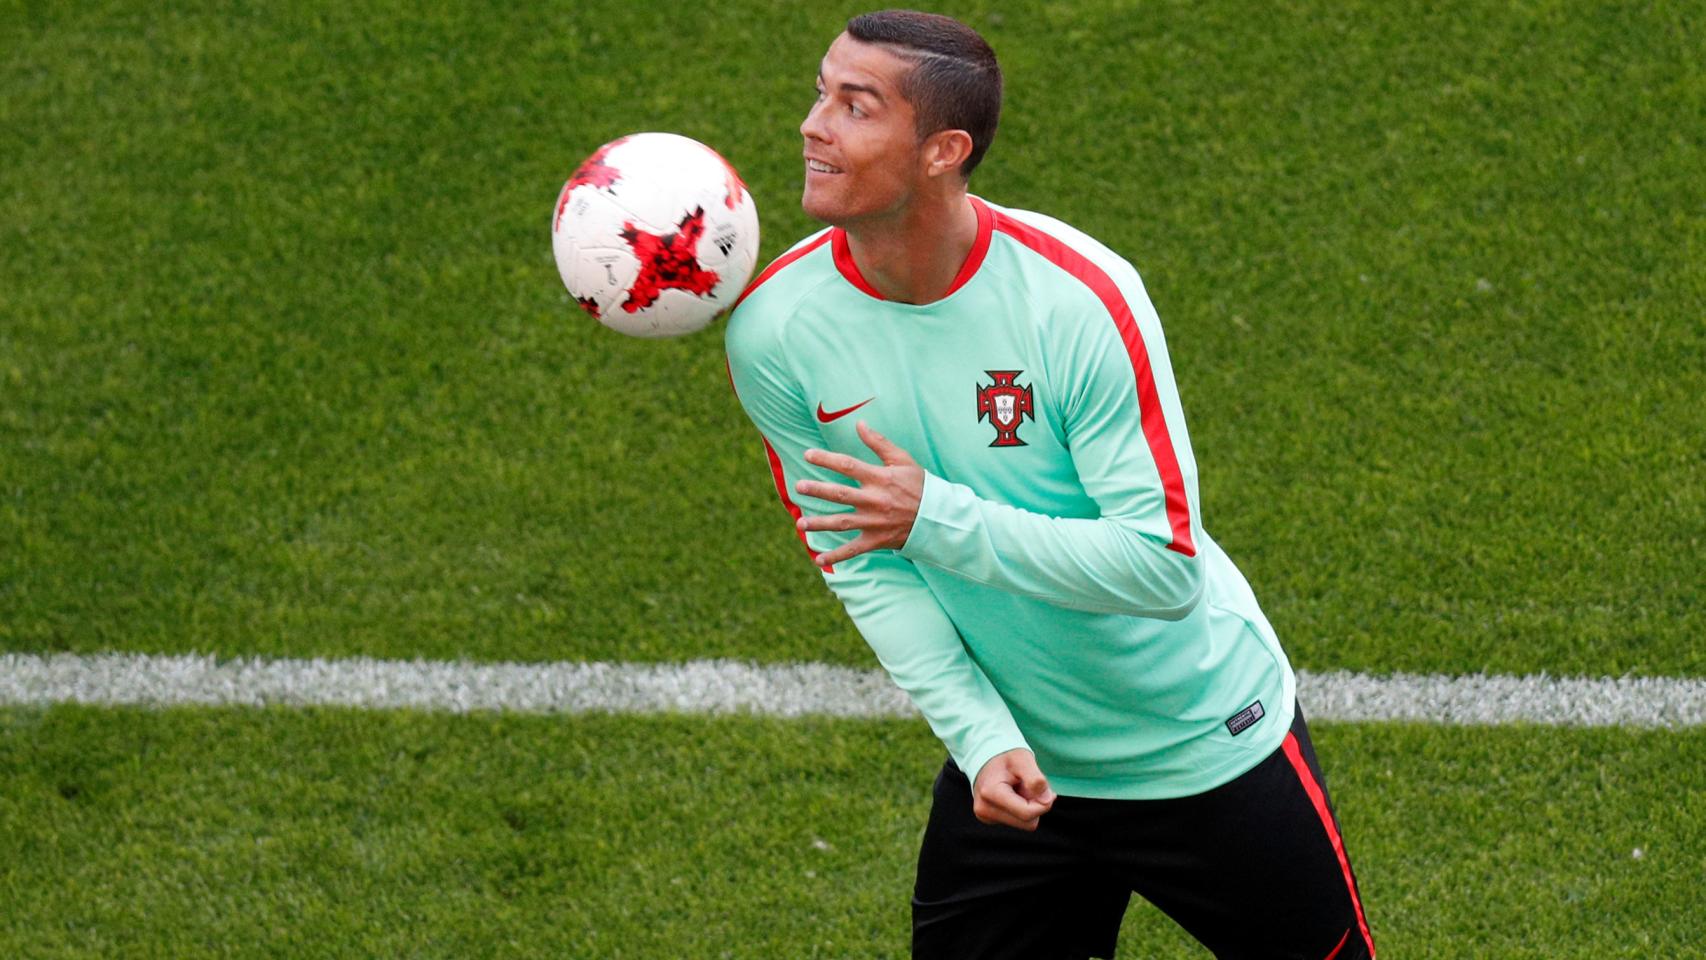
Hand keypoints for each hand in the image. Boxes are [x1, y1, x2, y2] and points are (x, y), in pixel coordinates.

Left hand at [794, 420, 924, 567]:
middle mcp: (874, 500)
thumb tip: (860, 424)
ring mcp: (874, 522)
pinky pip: (853, 550)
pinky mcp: (876, 541)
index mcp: (879, 478)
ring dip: (820, 523)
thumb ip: (879, 442)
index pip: (847, 466)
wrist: (938, 518)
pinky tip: (819, 560)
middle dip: (818, 490)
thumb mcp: (902, 460)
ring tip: (800, 523)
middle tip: (799, 487)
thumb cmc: (919, 485)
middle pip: (840, 494)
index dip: (826, 459)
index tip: (807, 455)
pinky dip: (837, 557)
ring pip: (842, 523)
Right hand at [971, 749, 1055, 831]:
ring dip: (1029, 807)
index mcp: (990, 793)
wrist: (988, 758)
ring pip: (1025, 824)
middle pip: (1028, 822)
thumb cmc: (1006, 758)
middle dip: (1035, 804)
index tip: (1045, 787)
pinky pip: (1018, 822)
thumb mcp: (1023, 759)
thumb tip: (1046, 801)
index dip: (1043, 803)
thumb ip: (1035, 779)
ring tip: (1019, 788)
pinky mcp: (990, 819)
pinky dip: (1022, 809)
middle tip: (1028, 785)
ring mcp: (986, 817)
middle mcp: (984, 809)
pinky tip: (1014, 794)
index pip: (1027, 813)